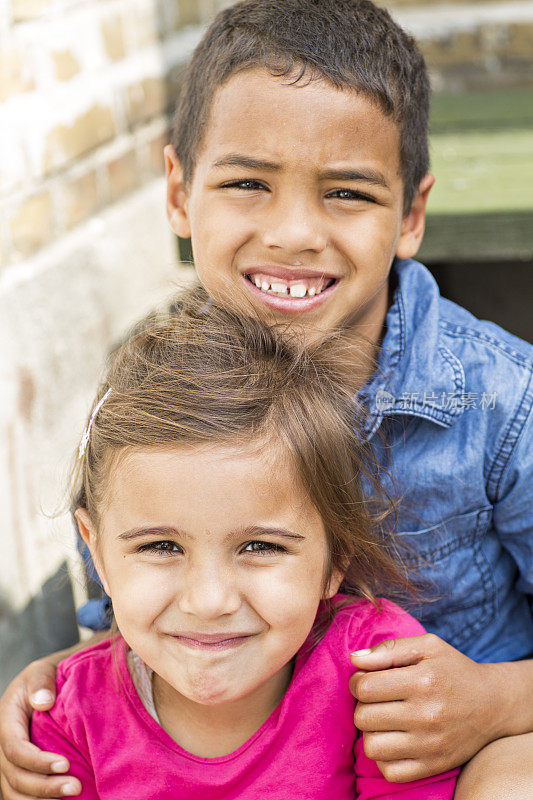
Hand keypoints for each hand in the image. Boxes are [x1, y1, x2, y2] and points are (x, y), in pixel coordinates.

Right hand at [0, 658, 80, 798]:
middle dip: (44, 787)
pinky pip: (20, 793)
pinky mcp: (20, 769)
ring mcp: (8, 760)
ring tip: (70, 797)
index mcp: (6, 720)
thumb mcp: (42, 670)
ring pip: (14, 791)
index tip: (66, 764)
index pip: (15, 749)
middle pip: (15, 776)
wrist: (50, 683)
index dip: (38, 761)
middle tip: (76, 787)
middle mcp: (2, 744)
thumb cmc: (48, 676)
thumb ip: (41, 682)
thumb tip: (43, 703)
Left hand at [349, 633, 504, 782]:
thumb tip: (355, 660)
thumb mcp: (428, 646)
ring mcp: (430, 745)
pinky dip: (384, 757)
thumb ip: (389, 648)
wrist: (492, 704)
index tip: (366, 680)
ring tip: (383, 720)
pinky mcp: (433, 766)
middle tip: (376, 700)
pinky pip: (389, 771)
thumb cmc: (453, 670)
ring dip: (370, 732)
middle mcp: (426, 715)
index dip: (357, 682)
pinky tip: (393, 740)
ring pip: (371, 747)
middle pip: (363, 717)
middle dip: (362, 705)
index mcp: (422, 681)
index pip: (365, 687)